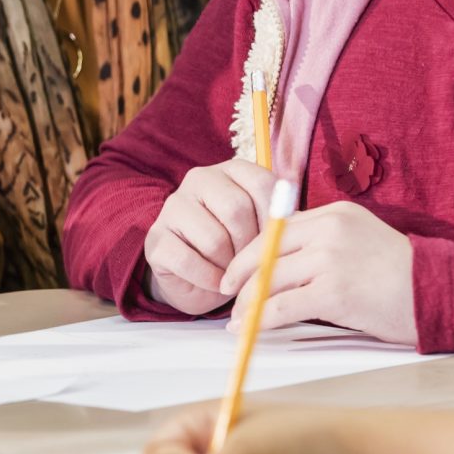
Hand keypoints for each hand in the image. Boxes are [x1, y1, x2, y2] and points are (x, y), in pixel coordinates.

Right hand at [142, 160, 274, 314]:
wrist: (197, 279)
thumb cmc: (235, 250)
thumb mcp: (260, 231)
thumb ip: (277, 223)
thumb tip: (297, 225)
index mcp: (231, 171)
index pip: (261, 183)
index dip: (274, 219)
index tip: (273, 242)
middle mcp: (199, 179)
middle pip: (236, 209)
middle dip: (249, 246)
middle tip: (250, 263)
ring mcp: (173, 207)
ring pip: (213, 239)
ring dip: (228, 267)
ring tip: (231, 273)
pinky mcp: (156, 239)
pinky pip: (188, 261)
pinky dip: (208, 279)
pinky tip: (214, 282)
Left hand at [217, 201, 416, 344]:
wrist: (438, 293)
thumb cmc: (401, 276)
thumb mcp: (361, 241)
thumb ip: (325, 245)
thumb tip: (283, 268)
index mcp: (335, 213)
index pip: (277, 228)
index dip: (252, 252)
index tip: (236, 271)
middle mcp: (329, 229)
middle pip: (265, 250)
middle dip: (239, 276)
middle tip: (227, 295)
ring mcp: (331, 259)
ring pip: (269, 280)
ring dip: (246, 303)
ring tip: (236, 321)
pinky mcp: (334, 291)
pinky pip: (282, 306)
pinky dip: (259, 320)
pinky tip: (249, 330)